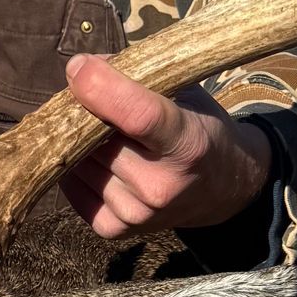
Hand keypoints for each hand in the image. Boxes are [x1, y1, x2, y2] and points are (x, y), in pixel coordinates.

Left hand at [60, 57, 271, 240]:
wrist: (223, 187)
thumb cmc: (200, 128)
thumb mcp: (186, 92)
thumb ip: (140, 76)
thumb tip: (82, 69)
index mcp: (187, 143)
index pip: (139, 115)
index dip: (100, 87)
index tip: (78, 68)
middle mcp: (162, 185)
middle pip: (96, 138)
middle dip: (82, 110)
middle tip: (89, 98)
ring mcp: (138, 212)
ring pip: (78, 162)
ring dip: (77, 141)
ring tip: (100, 131)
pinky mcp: (116, 229)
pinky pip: (72, 189)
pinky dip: (75, 168)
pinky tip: (95, 157)